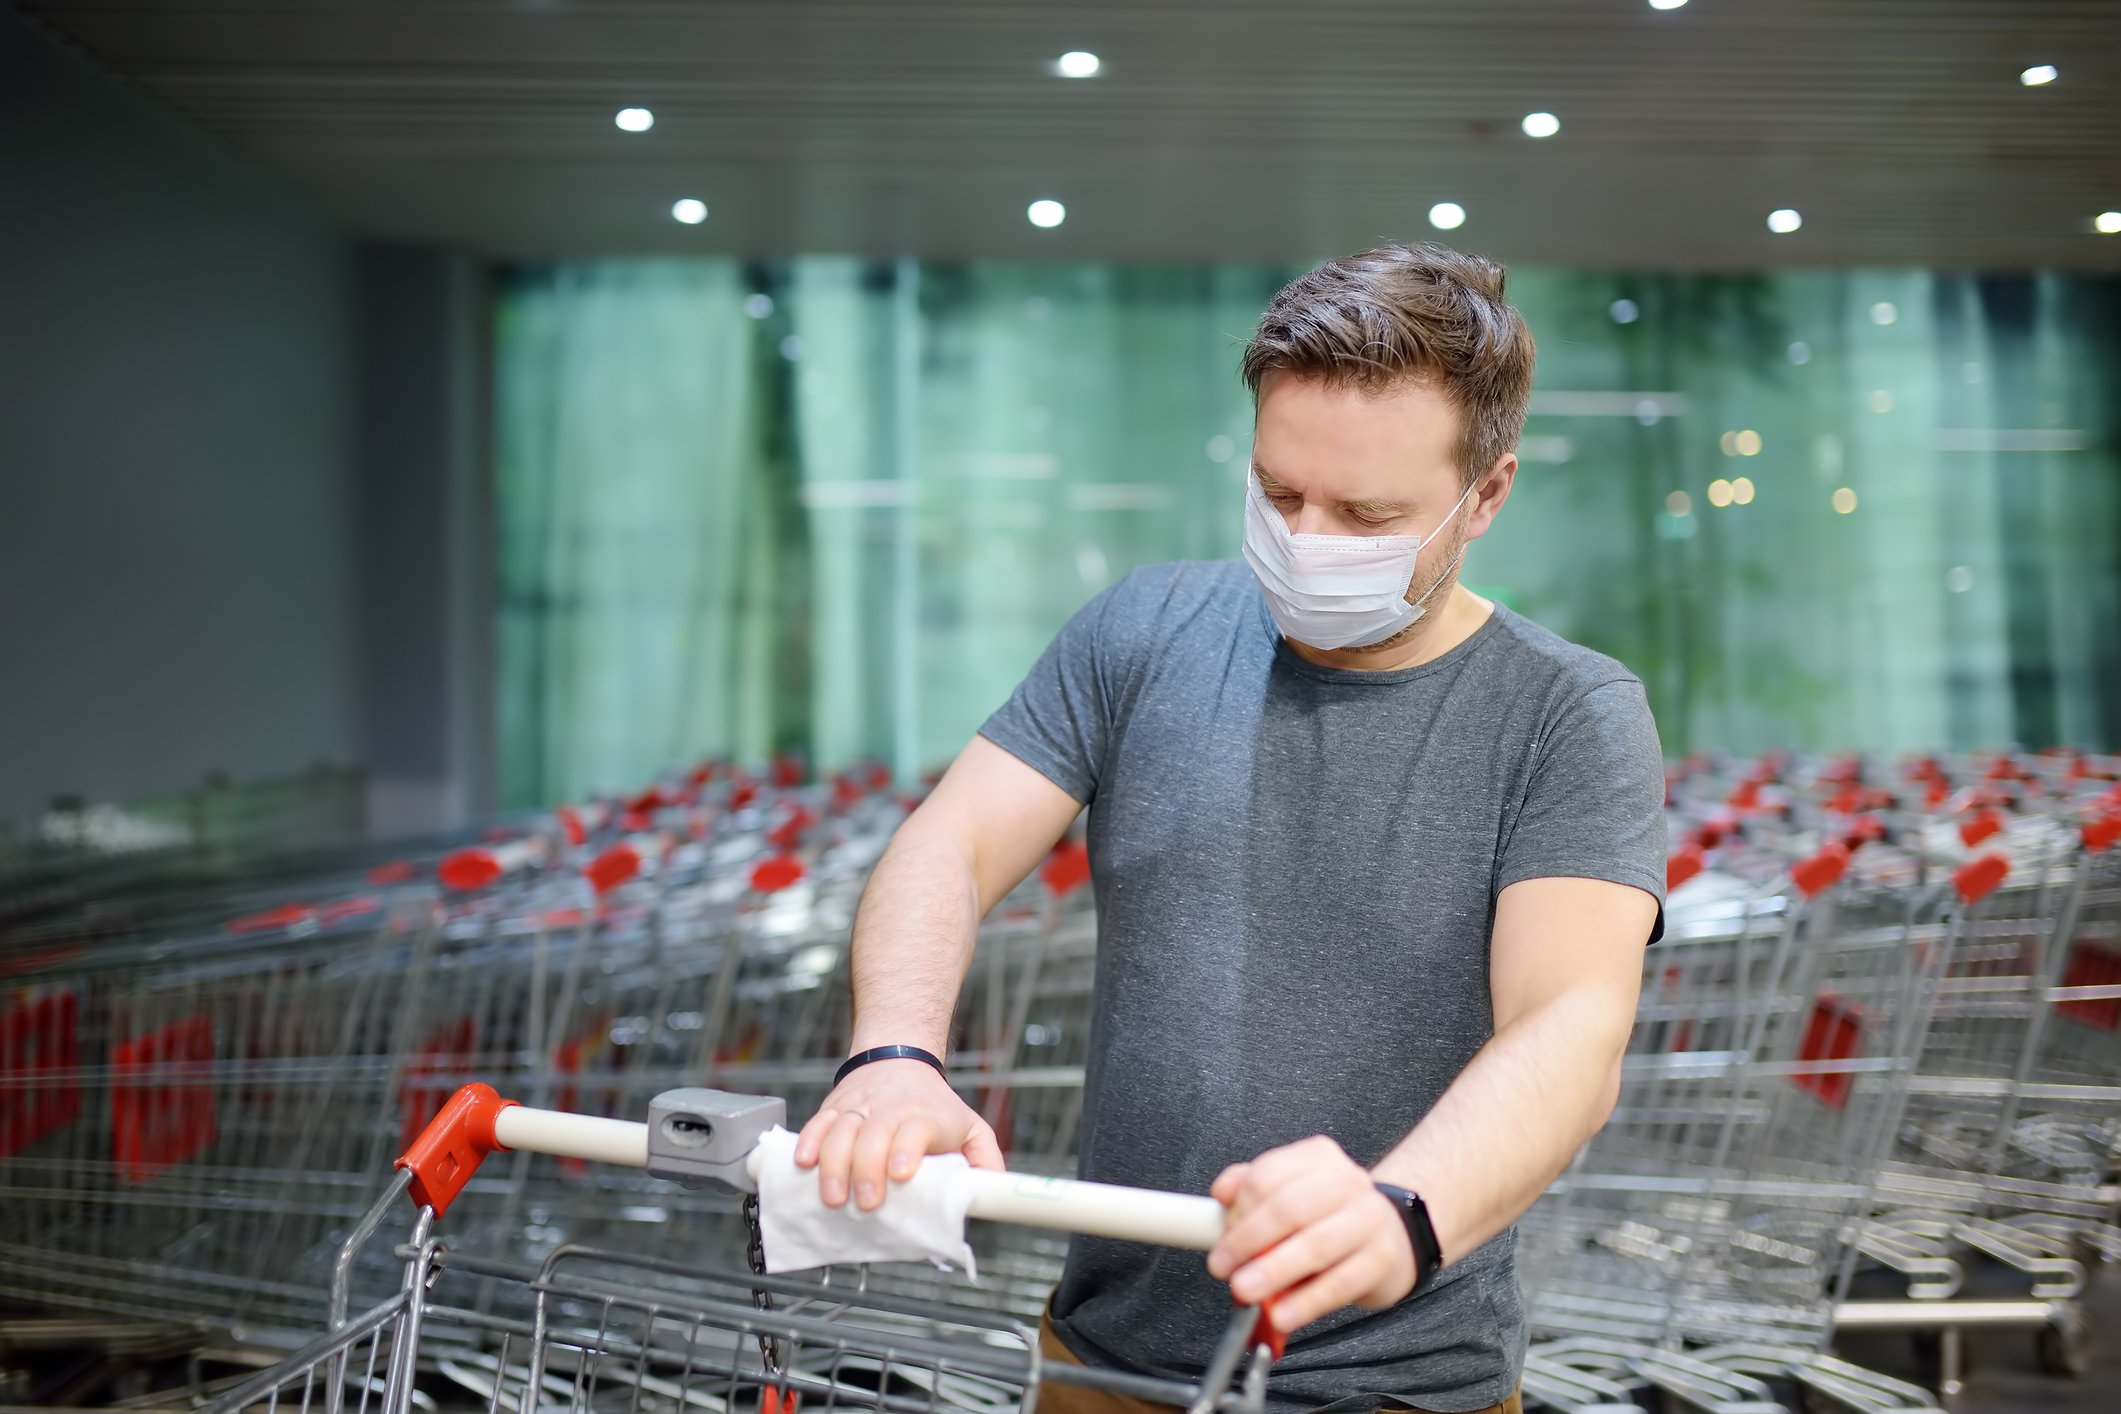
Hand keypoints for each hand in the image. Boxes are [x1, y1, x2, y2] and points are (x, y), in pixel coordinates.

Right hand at [793, 1058, 1004, 1209]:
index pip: (915, 1128)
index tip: (901, 1174)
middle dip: (867, 1169)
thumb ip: (986, 1159)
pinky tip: (803, 1164)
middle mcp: (890, 1108)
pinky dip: (808, 1143)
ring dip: (833, 1165)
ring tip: (833, 1197)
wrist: (898, 1058)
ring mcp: (858, 1107)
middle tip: (867, 1202)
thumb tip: (995, 1193)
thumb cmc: (934, 1104)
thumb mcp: (969, 1125)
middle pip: (874, 1134)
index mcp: (925, 1115)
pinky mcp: (833, 1109)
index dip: (906, 1150)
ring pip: (841, 1131)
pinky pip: (816, 1124)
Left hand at [1207, 1136, 1418, 1334]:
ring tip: (1246, 1292)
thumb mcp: (1289, 1191)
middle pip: (1289, 1209)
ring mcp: (1368, 1217)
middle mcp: (1346, 1180)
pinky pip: (1340, 1283)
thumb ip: (1250, 1188)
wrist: (1389, 1235)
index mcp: (1315, 1157)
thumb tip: (1223, 1194)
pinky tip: (1283, 1314)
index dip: (1238, 1212)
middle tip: (1225, 1269)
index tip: (1220, 1242)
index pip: (1267, 1176)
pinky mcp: (1382, 1257)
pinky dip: (1306, 1302)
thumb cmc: (1328, 1215)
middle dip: (1249, 1242)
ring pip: (1315, 1246)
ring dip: (1274, 1273)